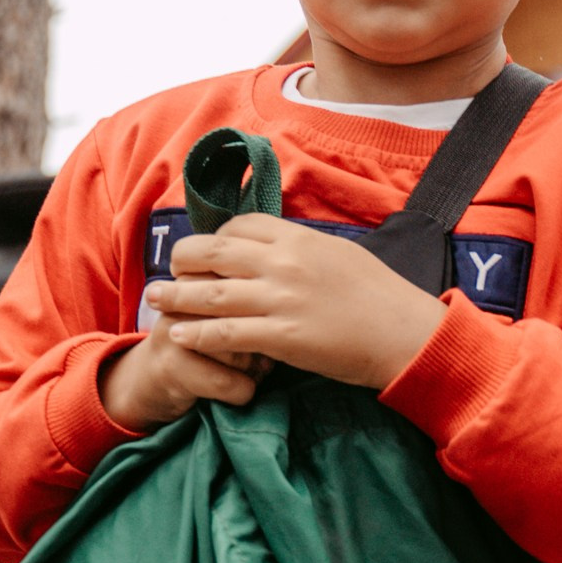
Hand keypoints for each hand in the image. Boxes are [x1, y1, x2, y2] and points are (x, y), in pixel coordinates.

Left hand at [100, 215, 443, 435]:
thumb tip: (286, 250)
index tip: (204, 251)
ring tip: (153, 300)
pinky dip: (198, 334)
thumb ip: (307, 251)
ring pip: (212, 293)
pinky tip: (179, 336)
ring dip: (176, 296)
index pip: (241, 225)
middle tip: (168, 271)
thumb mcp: (343, 256)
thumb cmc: (384, 299)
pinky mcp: (283, 337)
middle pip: (215, 252)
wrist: (408, 334)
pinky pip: (227, 333)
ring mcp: (282, 299)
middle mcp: (286, 263)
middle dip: (184, 259)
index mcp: (301, 239)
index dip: (215, 236)